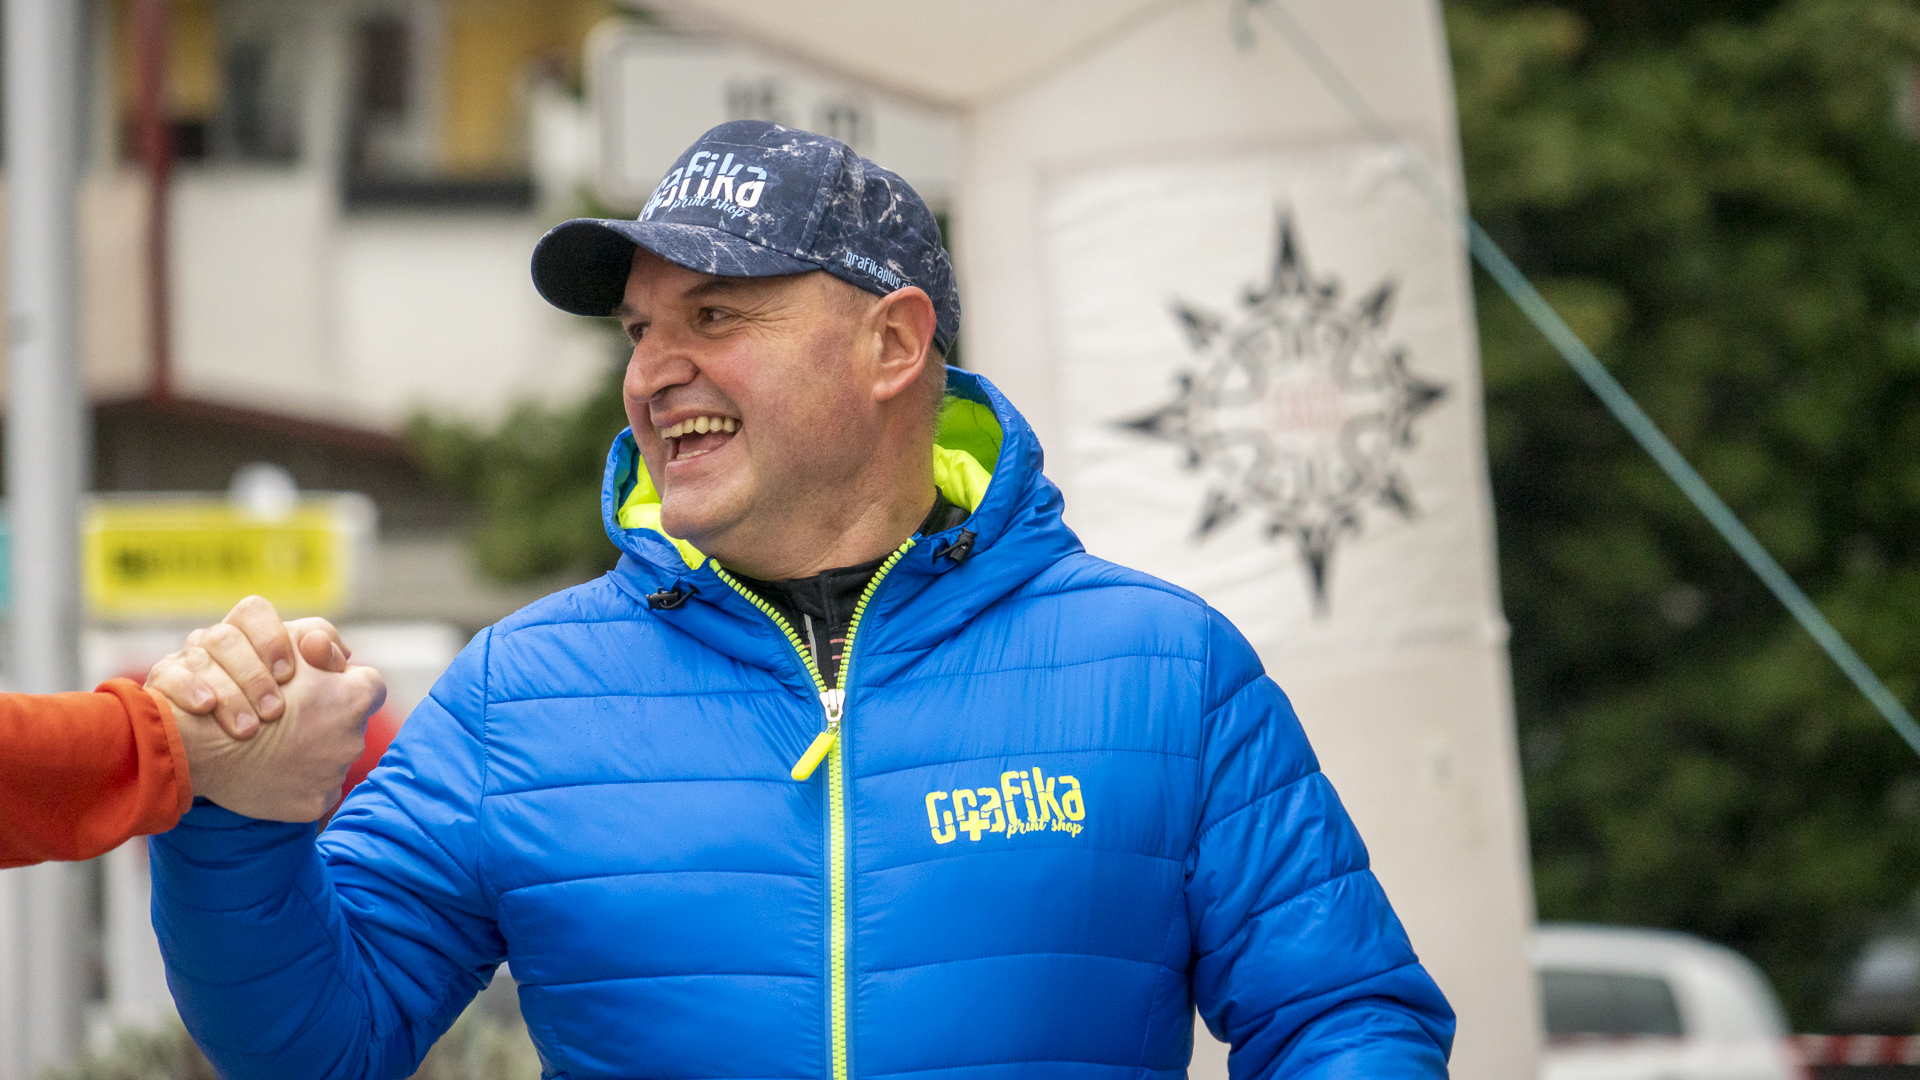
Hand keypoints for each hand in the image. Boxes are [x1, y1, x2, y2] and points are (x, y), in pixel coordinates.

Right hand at [147, 595, 351, 739]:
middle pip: (226, 636)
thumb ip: (327, 666)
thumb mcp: (313, 695)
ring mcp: (184, 662)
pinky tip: (206, 709)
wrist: (227, 767)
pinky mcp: (159, 686)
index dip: (272, 638)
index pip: (254, 611)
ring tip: (249, 730)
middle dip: (253, 675)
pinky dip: (190, 691)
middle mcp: (213, 643)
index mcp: (250, 636)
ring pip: (199, 656)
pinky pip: (167, 676)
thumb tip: (327, 646)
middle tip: (275, 712)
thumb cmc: (280, 726)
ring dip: (229, 693)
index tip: (289, 675)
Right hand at [167, 650, 386, 821]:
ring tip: (272, 745)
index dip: (343, 683)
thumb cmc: (239, 683)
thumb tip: (335, 650)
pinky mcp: (313, 804)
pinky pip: (313, 791)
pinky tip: (270, 770)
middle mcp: (353, 737)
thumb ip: (317, 638)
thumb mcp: (281, 644)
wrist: (199, 742)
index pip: (368, 685)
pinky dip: (296, 782)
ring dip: (310, 751)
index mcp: (355, 697)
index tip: (318, 687)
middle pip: (350, 723)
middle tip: (287, 717)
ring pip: (331, 758)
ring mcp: (335, 774)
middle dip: (325, 718)